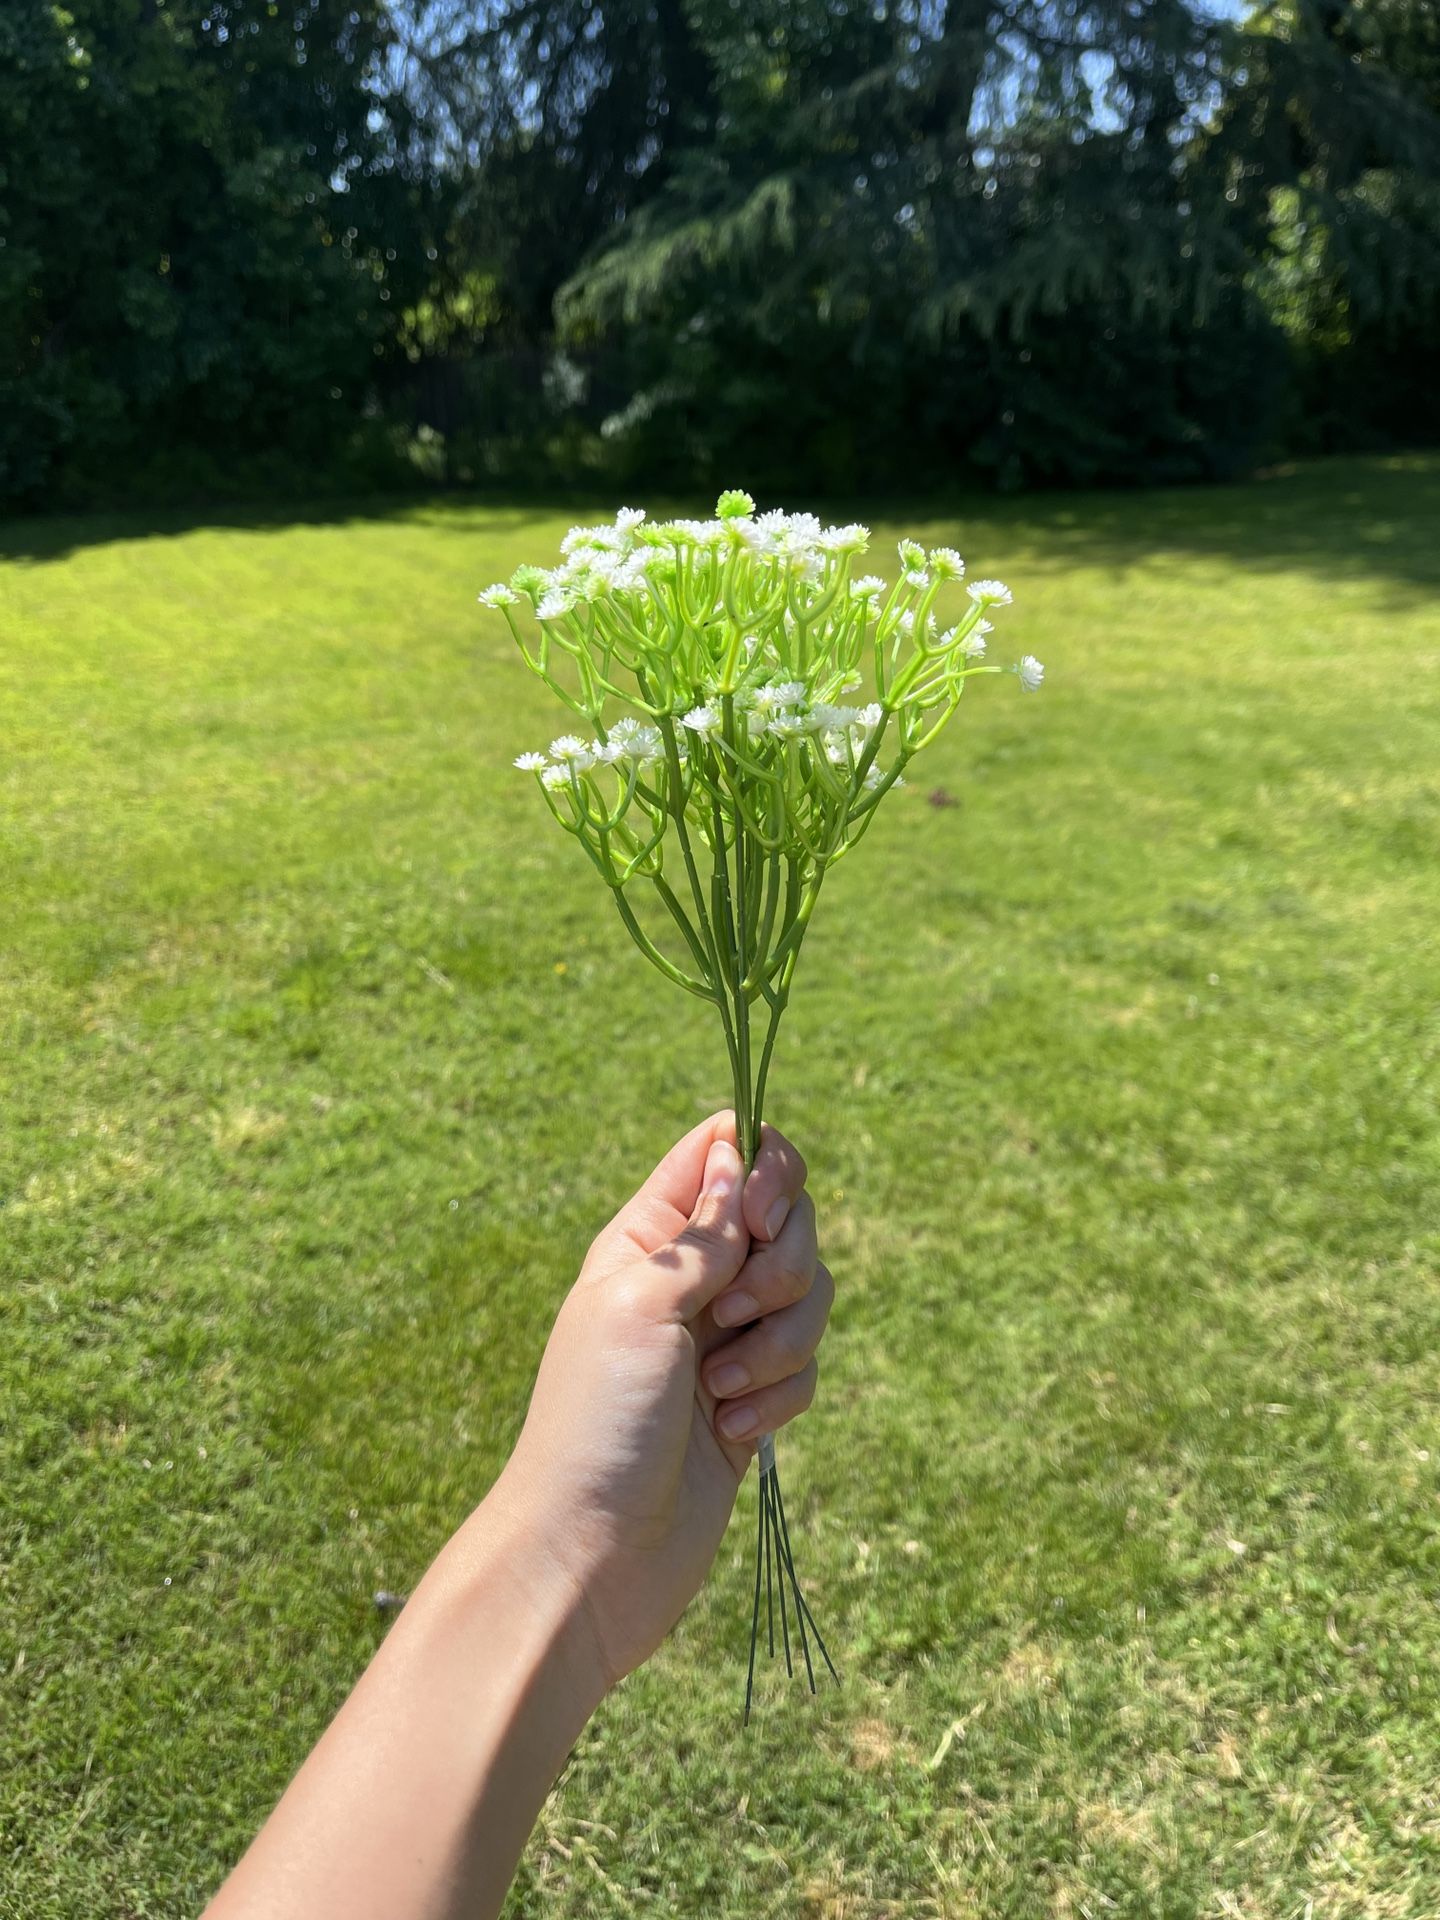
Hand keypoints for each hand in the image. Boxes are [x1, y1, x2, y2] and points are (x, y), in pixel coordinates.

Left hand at [491, 1110, 831, 1685]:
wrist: (595, 1549)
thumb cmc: (598, 1418)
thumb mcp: (641, 1304)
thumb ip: (702, 1232)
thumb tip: (736, 1151)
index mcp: (648, 1238)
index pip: (724, 1153)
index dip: (763, 1167)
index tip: (759, 1216)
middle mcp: (690, 1279)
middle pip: (785, 1218)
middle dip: (783, 1264)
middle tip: (737, 1311)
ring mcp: (724, 1338)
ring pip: (807, 1293)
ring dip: (780, 1340)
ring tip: (723, 1389)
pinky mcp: (753, 1396)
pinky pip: (805, 1363)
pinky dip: (779, 1393)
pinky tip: (733, 1430)